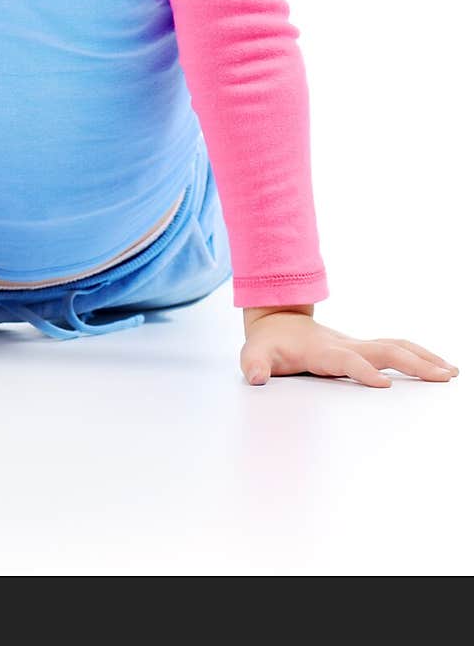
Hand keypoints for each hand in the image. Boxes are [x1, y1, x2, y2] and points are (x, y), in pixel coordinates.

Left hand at [240, 309, 459, 387]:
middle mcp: (344, 345)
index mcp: (322, 350)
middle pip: (384, 350)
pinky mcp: (362, 348)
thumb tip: (255, 377)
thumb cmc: (268, 343)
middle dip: (413, 363)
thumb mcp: (254, 354)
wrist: (277, 319)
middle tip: (443, 376)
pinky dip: (418, 355)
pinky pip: (395, 349)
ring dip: (423, 357)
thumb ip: (254, 365)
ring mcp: (356, 344)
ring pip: (395, 346)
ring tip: (451, 372)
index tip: (385, 386)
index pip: (347, 361)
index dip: (363, 372)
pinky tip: (436, 366)